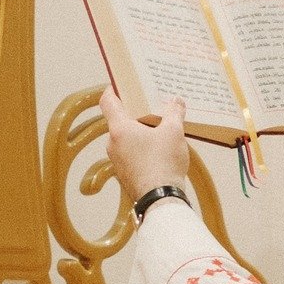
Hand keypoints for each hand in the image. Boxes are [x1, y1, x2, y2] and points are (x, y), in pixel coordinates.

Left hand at [101, 87, 189, 202]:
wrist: (161, 200)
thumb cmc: (163, 164)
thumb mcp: (174, 132)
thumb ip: (174, 113)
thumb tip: (176, 101)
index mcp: (120, 129)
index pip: (107, 102)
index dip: (111, 89)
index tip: (118, 83)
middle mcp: (113, 144)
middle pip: (119, 121)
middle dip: (135, 113)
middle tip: (151, 107)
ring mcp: (117, 161)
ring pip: (125, 139)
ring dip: (139, 133)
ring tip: (160, 131)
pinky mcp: (125, 174)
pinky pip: (130, 154)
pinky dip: (141, 149)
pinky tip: (159, 152)